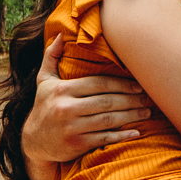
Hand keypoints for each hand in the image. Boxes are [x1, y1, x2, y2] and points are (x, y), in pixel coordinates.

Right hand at [22, 35, 151, 163]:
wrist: (32, 141)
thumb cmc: (43, 106)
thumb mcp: (43, 81)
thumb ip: (51, 57)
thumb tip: (59, 35)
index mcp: (62, 90)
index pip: (99, 83)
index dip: (121, 84)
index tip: (138, 85)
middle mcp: (66, 108)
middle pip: (107, 101)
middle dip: (131, 100)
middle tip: (148, 99)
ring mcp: (72, 127)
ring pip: (109, 119)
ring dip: (131, 116)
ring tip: (146, 113)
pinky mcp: (76, 144)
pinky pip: (104, 138)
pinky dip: (122, 135)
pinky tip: (136, 132)